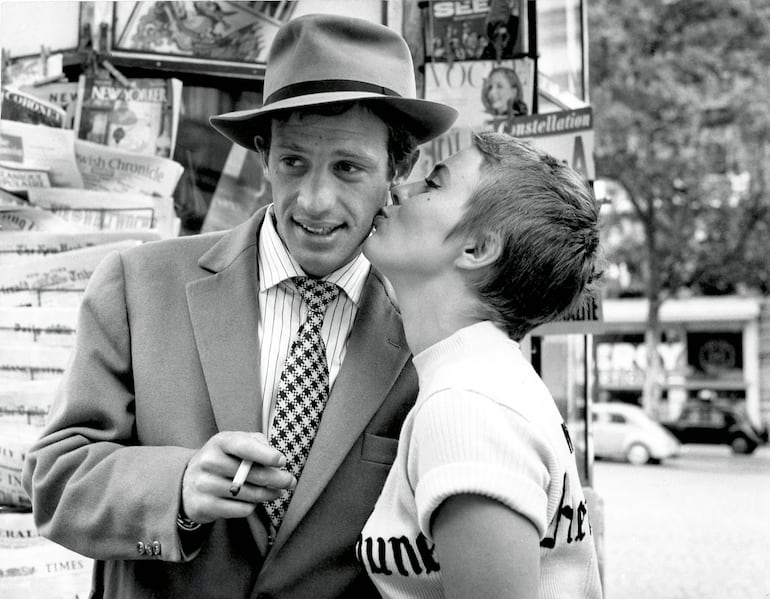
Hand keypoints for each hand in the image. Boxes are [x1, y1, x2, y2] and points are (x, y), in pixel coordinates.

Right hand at [181, 431, 295, 523]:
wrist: (188, 481)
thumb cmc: (222, 458)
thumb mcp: (235, 443)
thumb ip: (256, 442)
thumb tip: (275, 458)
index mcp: (219, 442)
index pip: (242, 446)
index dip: (264, 454)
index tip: (282, 461)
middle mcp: (208, 462)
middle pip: (250, 474)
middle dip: (276, 479)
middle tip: (290, 481)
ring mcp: (204, 485)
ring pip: (248, 494)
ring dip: (268, 494)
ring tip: (276, 492)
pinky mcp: (204, 506)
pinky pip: (240, 509)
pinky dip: (252, 506)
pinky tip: (254, 501)